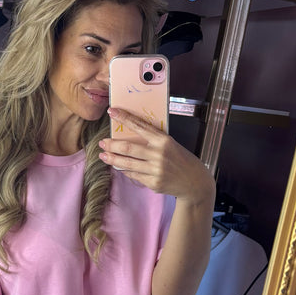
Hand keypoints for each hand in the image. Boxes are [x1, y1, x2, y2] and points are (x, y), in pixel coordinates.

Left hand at [99, 107, 214, 204]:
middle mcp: (158, 154)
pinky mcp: (153, 183)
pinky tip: (117, 167)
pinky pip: (133, 175)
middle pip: (128, 148)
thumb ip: (152, 140)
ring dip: (112, 159)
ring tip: (103, 156)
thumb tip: (128, 136)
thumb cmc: (180, 159)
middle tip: (101, 143)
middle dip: (111, 145)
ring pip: (127, 164)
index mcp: (163, 140)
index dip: (124, 118)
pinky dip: (124, 170)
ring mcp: (155, 170)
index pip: (139, 126)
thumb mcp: (170, 144)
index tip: (111, 111)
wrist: (194, 182)